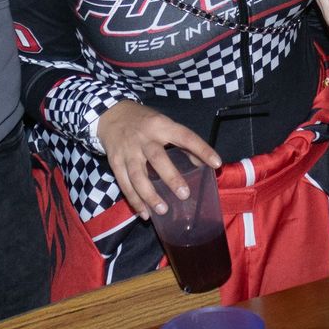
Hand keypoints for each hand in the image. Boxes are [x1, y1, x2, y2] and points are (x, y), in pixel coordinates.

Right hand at [95, 101, 221, 219]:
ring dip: (150, 195)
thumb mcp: (165, 124)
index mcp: (161, 126)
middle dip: (171, 177)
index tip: (216, 163)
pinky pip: (124, 184)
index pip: (185, 136)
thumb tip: (204, 164)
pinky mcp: (115, 162)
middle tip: (184, 194)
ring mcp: (128, 151)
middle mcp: (144, 138)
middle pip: (157, 158)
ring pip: (137, 175)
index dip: (201, 149)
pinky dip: (134, 200)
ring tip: (163, 210)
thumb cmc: (145, 122)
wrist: (111, 115)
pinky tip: (145, 214)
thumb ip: (183, 143)